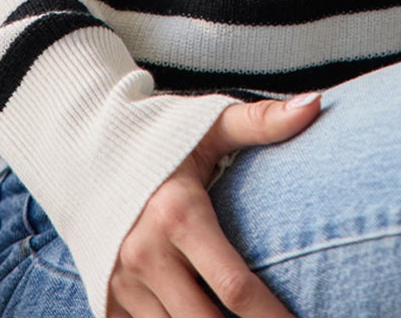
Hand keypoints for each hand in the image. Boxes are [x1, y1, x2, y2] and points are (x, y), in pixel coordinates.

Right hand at [107, 94, 323, 317]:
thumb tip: (316, 103)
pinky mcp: (107, 299)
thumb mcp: (209, 123)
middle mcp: (146, 255)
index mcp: (178, 214)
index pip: (234, 286)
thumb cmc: (158, 135)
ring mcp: (122, 283)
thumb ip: (262, 121)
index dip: (273, 316)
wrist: (84, 147)